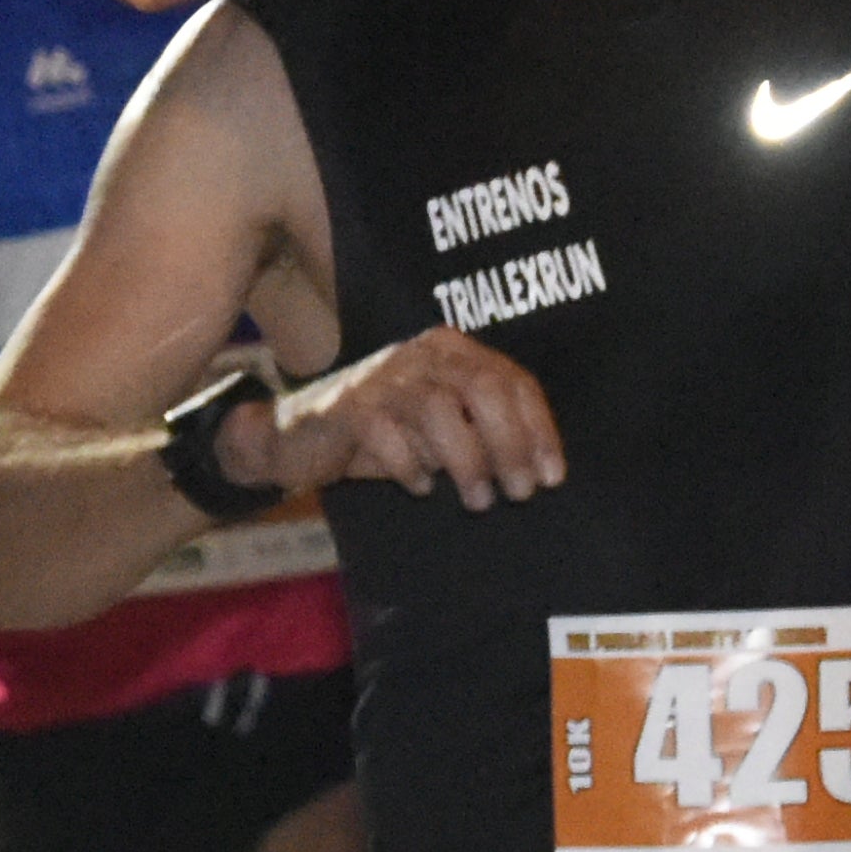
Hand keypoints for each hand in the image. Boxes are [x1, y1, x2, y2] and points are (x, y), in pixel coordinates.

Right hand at [262, 328, 560, 510]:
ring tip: (478, 500)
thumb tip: (536, 467)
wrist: (298, 438)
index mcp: (451, 351)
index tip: (552, 475)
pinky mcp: (349, 408)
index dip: (539, 428)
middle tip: (521, 491)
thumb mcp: (441, 428)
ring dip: (468, 461)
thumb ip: (482, 431)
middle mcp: (420, 354)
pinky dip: (411, 466)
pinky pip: (389, 436)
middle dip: (511, 444)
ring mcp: (382, 378)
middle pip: (483, 388)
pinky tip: (419, 486)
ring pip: (440, 410)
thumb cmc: (384, 434)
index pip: (511, 380)